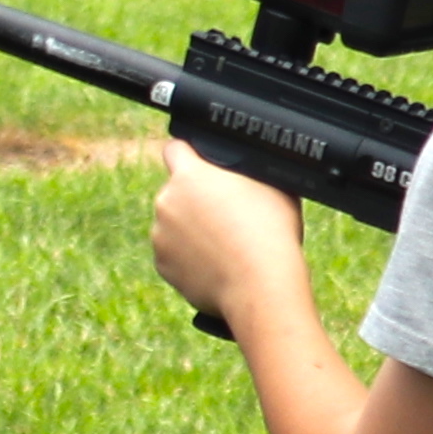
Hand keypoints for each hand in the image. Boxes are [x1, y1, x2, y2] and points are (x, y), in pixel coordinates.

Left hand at [149, 144, 313, 327]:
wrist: (260, 285)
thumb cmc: (271, 232)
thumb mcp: (272, 185)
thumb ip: (248, 170)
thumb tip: (249, 166)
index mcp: (189, 175)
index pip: (175, 148)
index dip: (189, 153)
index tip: (199, 163)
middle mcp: (166, 201)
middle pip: (177, 191)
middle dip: (195, 199)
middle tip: (226, 214)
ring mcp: (160, 235)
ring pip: (174, 224)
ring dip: (190, 230)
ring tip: (225, 244)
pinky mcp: (162, 265)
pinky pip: (173, 254)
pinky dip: (189, 257)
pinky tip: (216, 263)